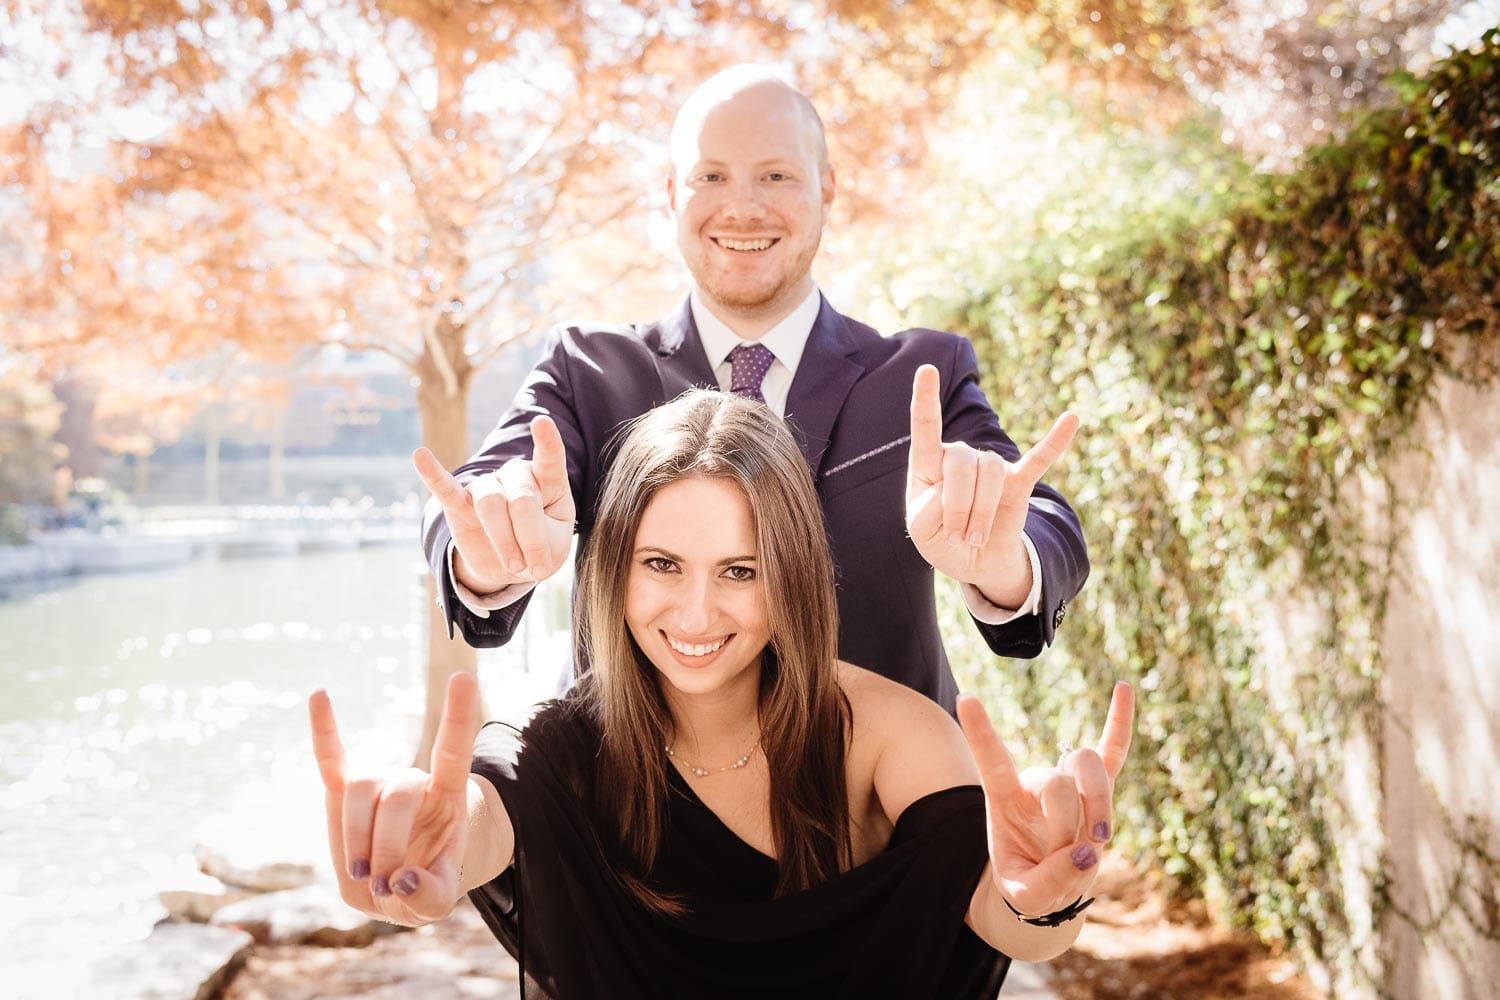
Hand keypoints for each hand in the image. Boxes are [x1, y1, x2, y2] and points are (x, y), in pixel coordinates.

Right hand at [310, 671, 478, 924]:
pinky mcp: (344, 795)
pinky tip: (319, 696)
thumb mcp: (440, 900)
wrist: (406, 880)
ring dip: (355, 836)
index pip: (454, 751)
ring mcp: (378, 784)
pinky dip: (324, 733)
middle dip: (385, 845)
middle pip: (394, 795)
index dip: (457, 718)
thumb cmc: (427, 882)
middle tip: (384, 884)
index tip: (462, 678)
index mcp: (446, 796)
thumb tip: (400, 880)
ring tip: (361, 875)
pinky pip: (331, 762)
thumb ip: (429, 897)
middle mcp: (412, 780)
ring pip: (358, 789)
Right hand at [413, 416, 575, 591]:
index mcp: (547, 480)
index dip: (547, 441)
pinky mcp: (460, 505)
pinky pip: (446, 488)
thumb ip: (539, 538)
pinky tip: (420, 456)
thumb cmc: (542, 547)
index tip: (542, 422)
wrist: (515, 564)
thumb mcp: (554, 546)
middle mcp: (515, 476)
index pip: (549, 458)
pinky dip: (433, 474)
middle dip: (530, 538)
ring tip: (514, 566)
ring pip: (490, 504)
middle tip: (535, 569)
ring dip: (504, 540)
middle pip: (520, 499)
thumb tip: (516, 546)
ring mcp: (487, 488)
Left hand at [905, 365, 1077, 606]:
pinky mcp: (1019, 481)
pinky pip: (1039, 459)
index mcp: (928, 464)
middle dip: (957, 507)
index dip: (925, 399)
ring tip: (976, 537)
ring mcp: (991, 467)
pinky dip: (1055, 441)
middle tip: (957, 536)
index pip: (926, 428)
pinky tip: (1072, 419)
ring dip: (981, 515)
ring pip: (989, 475)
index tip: (926, 370)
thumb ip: (926, 512)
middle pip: (959, 464)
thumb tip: (952, 490)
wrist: (976, 560)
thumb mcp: (922, 534)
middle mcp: (960, 456)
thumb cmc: (943, 540)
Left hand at [956, 682, 1133, 916]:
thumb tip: (1084, 854)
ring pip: (1087, 768)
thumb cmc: (1029, 883)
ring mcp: (1067, 780)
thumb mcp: (1025, 896)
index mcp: (1004, 800)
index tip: (966, 698)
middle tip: (1069, 859)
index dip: (980, 733)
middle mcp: (1034, 781)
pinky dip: (1119, 722)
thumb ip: (1047, 882)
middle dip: (1067, 827)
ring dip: (1098, 805)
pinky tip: (1123, 687)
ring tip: (1099, 838)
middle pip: (1057, 783)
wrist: (1049, 884)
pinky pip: (1112, 751)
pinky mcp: (1098, 787)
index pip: (991, 761)